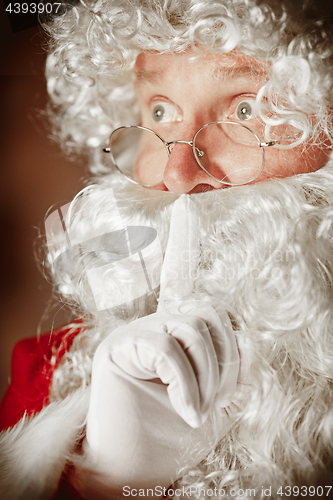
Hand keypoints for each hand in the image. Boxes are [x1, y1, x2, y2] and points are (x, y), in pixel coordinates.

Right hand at [71, 302, 238, 498]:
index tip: (227, 398)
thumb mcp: (219, 405)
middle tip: (216, 405)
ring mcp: (135, 332)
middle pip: (205, 316)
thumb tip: (248, 339)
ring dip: (205, 375)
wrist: (132, 470)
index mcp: (176, 335)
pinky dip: (185, 382)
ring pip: (190, 328)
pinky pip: (165, 347)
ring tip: (197, 412)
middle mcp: (155, 326)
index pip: (214, 317)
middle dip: (222, 364)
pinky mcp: (118, 345)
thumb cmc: (171, 437)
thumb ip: (238, 374)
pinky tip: (185, 411)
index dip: (232, 351)